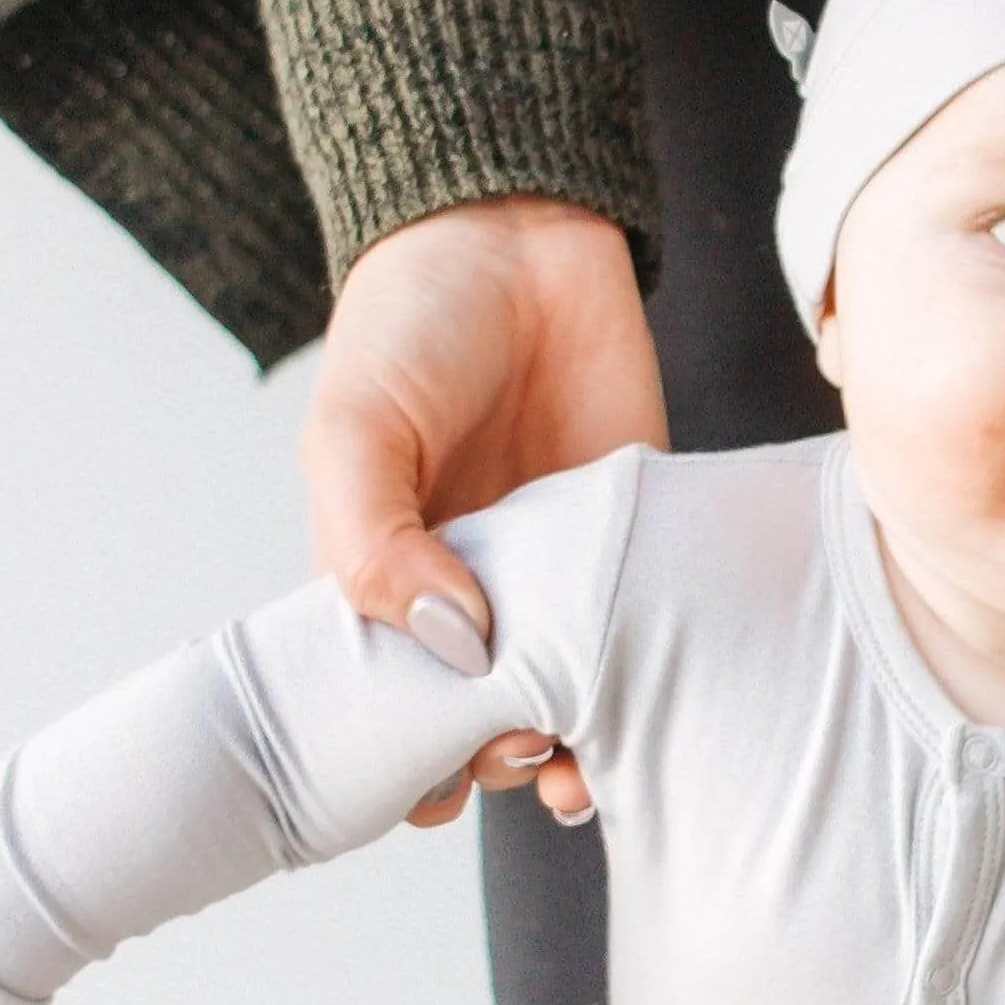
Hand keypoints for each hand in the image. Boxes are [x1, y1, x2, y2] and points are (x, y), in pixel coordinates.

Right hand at [304, 196, 667, 832]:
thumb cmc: (410, 330)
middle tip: (520, 743)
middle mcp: (475, 604)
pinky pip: (651, 653)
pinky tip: (650, 727)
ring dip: (572, 761)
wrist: (518, 237)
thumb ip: (370, 544)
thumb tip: (455, 645)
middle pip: (481, 731)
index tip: (436, 766)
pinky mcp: (639, 557)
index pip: (390, 714)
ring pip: (570, 713)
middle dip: (495, 762)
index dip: (405, 759)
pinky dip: (652, 706)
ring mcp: (563, 587)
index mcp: (389, 589)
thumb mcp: (352, 431)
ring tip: (578, 766)